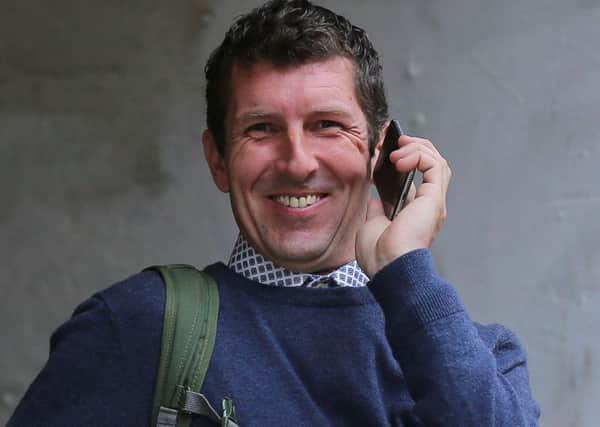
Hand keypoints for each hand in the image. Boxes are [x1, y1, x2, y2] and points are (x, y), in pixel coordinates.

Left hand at [356, 135, 450, 277]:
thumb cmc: (380, 256)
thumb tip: (377, 199)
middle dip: (413, 146)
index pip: (418, 176)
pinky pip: (434, 165)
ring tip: (396, 150)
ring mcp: (433, 201)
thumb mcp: (372, 227)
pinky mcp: (433, 198)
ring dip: (416, 148)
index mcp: (416, 212)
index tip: (383, 150)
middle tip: (393, 140)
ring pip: (437, 161)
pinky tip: (399, 158)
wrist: (389, 268)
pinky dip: (418, 155)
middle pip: (432, 164)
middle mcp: (429, 205)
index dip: (404, 158)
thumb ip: (377, 210)